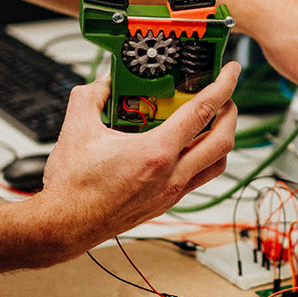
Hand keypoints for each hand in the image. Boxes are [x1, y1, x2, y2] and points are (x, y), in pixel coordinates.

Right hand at [27, 61, 239, 255]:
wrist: (66, 225)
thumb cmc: (73, 187)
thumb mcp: (76, 127)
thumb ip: (90, 95)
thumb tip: (104, 82)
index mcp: (155, 153)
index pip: (202, 112)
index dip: (223, 87)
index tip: (231, 71)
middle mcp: (171, 176)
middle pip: (222, 141)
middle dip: (231, 113)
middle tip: (226, 96)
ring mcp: (170, 193)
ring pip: (216, 164)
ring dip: (222, 140)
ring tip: (213, 122)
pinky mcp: (164, 204)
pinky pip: (198, 179)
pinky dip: (203, 159)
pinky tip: (188, 149)